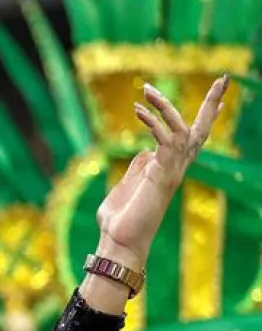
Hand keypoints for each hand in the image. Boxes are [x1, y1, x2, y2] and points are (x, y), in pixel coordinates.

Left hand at [95, 76, 229, 270]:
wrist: (118, 241)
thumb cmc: (119, 220)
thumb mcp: (127, 185)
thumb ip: (138, 168)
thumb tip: (143, 152)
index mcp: (168, 169)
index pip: (193, 139)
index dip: (206, 119)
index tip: (220, 99)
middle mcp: (176, 168)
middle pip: (202, 131)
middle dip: (212, 104)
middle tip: (223, 78)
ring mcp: (171, 171)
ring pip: (183, 129)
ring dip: (165, 105)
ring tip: (146, 89)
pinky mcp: (161, 173)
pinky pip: (165, 140)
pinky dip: (154, 122)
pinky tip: (139, 110)